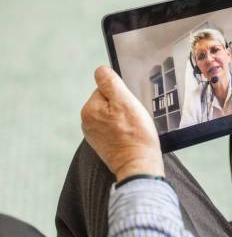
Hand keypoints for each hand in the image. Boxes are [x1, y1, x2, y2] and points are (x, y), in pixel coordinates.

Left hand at [81, 66, 163, 181]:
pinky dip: (123, 131)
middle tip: (134, 119)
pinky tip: (130, 137)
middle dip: (122, 107)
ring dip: (123, 119)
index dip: (122, 95)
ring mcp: (94, 135)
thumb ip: (110, 83)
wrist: (139, 165)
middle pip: (109, 103)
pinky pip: (113, 130)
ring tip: (133, 130)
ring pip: (112, 116)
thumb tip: (100, 70)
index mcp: (89, 109)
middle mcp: (87, 122)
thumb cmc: (136, 135)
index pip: (106, 89)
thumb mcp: (125, 102)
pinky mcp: (103, 146)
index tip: (131, 108)